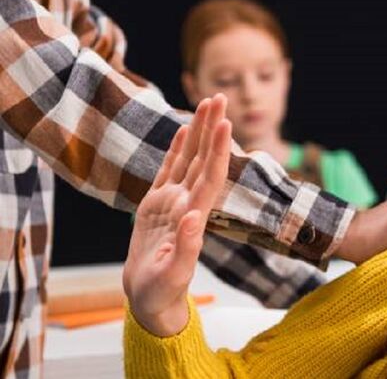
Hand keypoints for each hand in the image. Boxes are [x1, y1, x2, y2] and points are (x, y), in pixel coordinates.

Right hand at [123, 94, 231, 336]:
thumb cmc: (161, 292)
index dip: (219, 151)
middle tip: (219, 97)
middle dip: (212, 129)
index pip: (211, 177)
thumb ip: (185, 248)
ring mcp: (172, 203)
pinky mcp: (156, 206)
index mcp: (193, 217)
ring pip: (189, 159)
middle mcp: (187, 204)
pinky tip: (186, 130)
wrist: (150, 300)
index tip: (226, 124)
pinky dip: (178, 149)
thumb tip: (194, 217)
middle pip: (204, 160)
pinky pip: (169, 171)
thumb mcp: (172, 275)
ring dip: (199, 132)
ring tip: (208, 104)